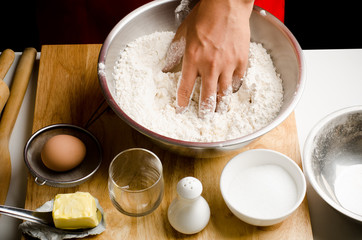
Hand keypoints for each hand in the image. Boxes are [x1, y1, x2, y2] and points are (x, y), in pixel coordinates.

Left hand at [163, 0, 253, 117]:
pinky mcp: (242, 60)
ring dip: (221, 104)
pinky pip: (238, 80)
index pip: (186, 89)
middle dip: (205, 111)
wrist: (226, 5)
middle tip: (204, 117)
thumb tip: (167, 67)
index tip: (181, 110)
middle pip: (208, 97)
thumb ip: (175, 52)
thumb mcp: (183, 33)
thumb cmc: (204, 17)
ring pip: (225, 93)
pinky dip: (234, 87)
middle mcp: (210, 66)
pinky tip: (231, 90)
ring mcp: (228, 65)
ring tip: (219, 111)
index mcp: (193, 60)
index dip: (183, 103)